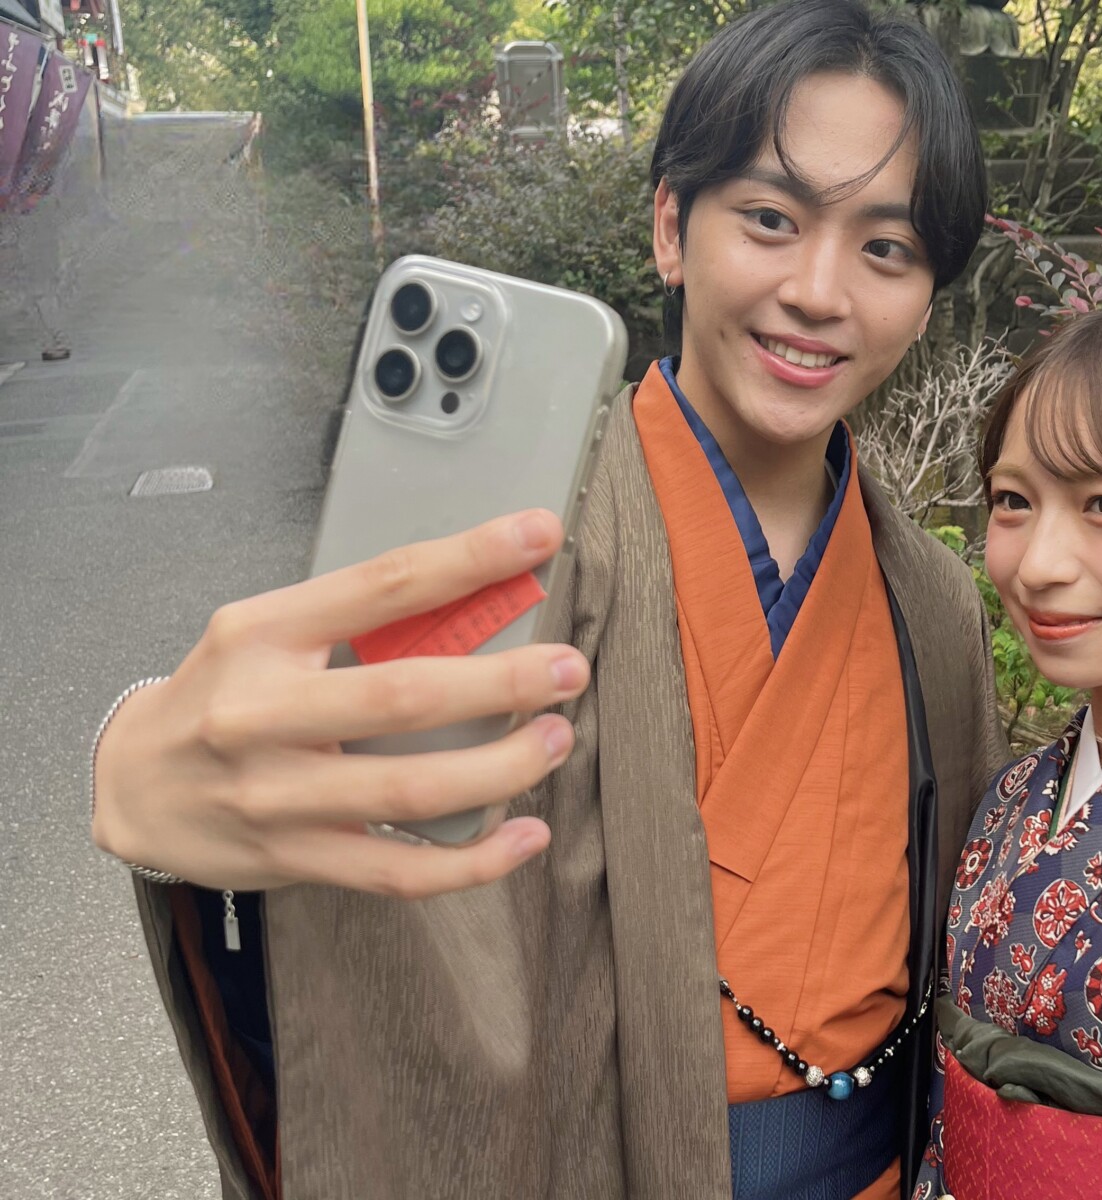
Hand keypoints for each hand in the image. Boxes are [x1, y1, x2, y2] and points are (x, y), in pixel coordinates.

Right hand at [91, 510, 587, 896]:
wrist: (131, 787)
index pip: (381, 585)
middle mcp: (263, 714)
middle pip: (401, 697)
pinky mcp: (295, 858)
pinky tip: (525, 836)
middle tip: (567, 669)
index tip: (536, 535)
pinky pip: (398, 871)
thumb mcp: (270, 634)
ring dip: (500, 768)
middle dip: (500, 683)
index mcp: (262, 635)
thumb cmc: (221, 697)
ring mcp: (276, 795)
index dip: (468, 559)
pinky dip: (473, 862)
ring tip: (553, 740)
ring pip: (408, 791)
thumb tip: (480, 605)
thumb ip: (360, 624)